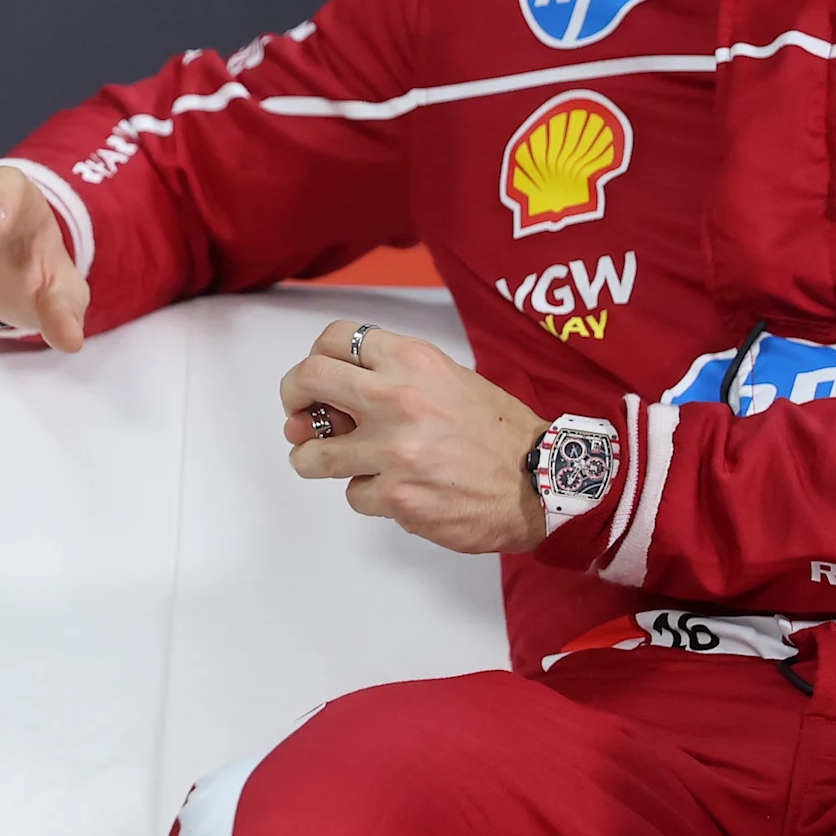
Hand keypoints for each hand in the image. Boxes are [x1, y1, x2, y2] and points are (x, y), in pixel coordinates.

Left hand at [279, 319, 549, 553]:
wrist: (543, 481)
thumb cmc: (497, 431)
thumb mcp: (448, 381)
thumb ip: (389, 382)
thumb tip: (321, 406)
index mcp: (412, 361)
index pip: (334, 338)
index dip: (316, 357)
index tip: (317, 380)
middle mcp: (397, 398)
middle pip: (308, 379)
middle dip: (292, 398)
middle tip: (298, 417)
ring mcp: (394, 450)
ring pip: (313, 453)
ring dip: (314, 458)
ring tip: (332, 462)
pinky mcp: (397, 496)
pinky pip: (354, 494)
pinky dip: (369, 494)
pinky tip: (399, 489)